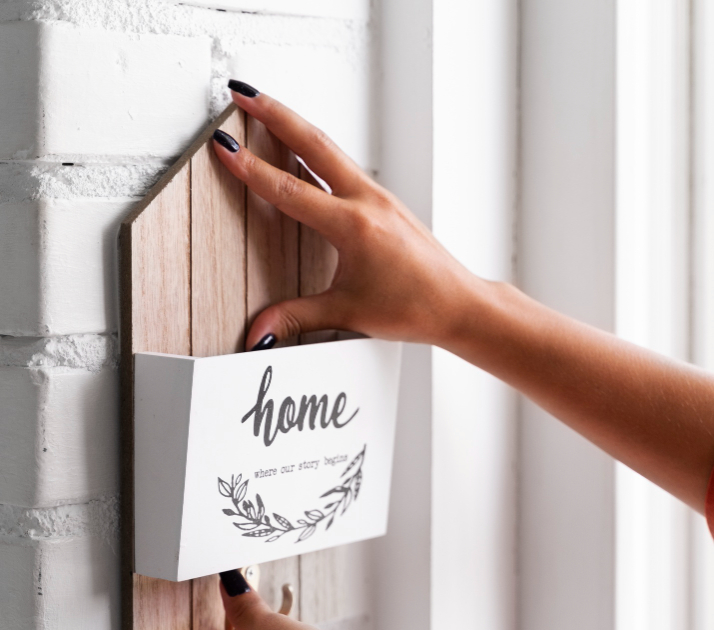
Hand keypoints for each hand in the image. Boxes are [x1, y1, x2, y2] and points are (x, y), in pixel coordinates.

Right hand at [213, 87, 482, 349]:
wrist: (458, 304)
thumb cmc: (415, 306)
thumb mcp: (348, 312)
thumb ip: (297, 318)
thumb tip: (260, 332)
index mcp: (354, 226)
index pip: (290, 190)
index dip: (251, 168)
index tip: (226, 145)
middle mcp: (367, 201)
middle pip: (314, 143)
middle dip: (275, 114)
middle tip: (244, 93)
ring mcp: (379, 197)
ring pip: (331, 149)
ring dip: (297, 125)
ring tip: (268, 109)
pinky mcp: (386, 201)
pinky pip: (345, 165)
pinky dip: (319, 148)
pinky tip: (308, 148)